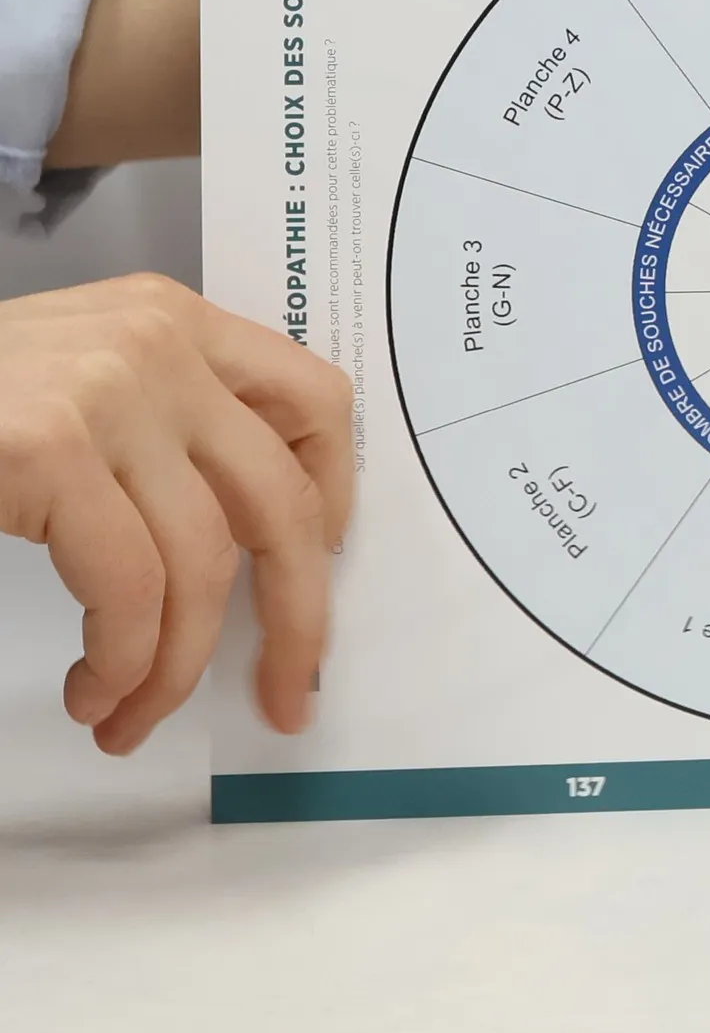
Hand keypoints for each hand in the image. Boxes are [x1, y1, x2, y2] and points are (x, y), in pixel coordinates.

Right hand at [0, 273, 353, 753]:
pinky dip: (121, 663)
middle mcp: (158, 343)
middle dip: (296, 617)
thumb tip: (260, 549)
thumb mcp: (81, 386)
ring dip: (173, 667)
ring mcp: (107, 392)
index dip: (335, 500)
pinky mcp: (51, 448)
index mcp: (174, 320)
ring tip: (130, 713)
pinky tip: (91, 688)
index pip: (316, 401)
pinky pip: (130, 590)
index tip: (320, 571)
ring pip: (205, 565)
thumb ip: (168, 433)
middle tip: (286, 694)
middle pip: (283, 499)